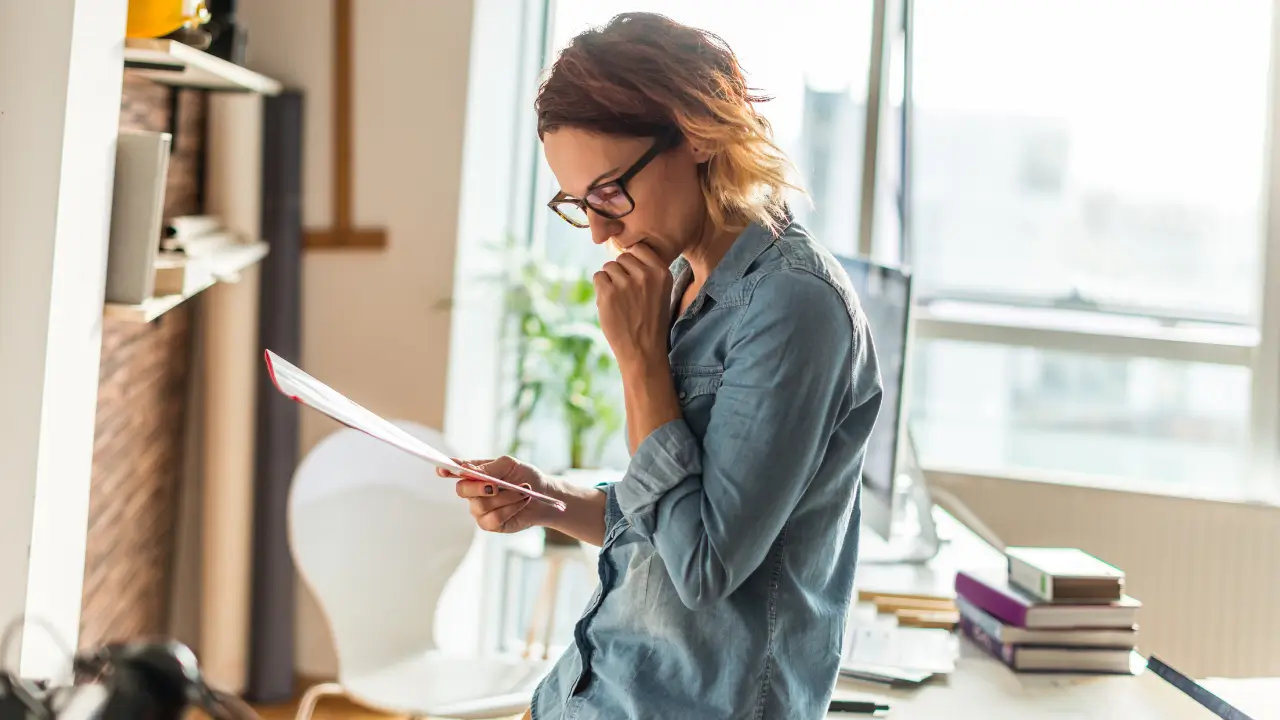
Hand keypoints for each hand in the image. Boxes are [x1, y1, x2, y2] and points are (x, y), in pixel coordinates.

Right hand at [438, 456, 554, 533]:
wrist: (544, 495)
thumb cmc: (525, 476)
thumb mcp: (510, 465)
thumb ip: (490, 467)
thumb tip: (472, 472)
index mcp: (475, 473)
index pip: (455, 471)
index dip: (446, 470)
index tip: (441, 469)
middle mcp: (473, 492)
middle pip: (462, 490)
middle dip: (478, 487)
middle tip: (496, 485)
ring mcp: (479, 509)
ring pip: (481, 505)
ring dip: (506, 497)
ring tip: (523, 491)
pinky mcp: (489, 524)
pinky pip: (493, 519)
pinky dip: (510, 509)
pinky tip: (522, 501)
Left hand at [594, 241, 673, 369]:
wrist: (643, 350)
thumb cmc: (650, 321)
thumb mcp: (660, 292)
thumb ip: (647, 271)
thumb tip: (624, 251)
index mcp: (662, 272)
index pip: (639, 249)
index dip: (632, 262)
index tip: (634, 278)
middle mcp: (645, 275)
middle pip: (622, 257)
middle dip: (620, 272)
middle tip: (626, 295)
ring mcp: (626, 283)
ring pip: (608, 267)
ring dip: (609, 281)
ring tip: (620, 301)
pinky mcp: (609, 293)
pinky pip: (598, 277)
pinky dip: (600, 290)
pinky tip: (610, 305)